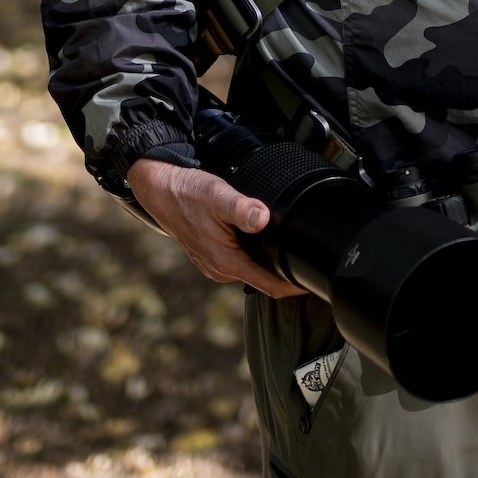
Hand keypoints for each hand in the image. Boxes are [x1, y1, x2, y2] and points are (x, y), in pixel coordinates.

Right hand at [128, 158, 305, 299]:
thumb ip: (241, 208)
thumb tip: (262, 218)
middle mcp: (221, 270)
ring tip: (293, 252)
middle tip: (312, 262)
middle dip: (287, 276)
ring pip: (252, 272)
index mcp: (226, 262)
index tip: (316, 280)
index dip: (296, 286)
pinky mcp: (212, 257)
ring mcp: (215, 266)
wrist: (160, 190)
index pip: (271, 287)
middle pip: (265, 282)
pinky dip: (256, 258)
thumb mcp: (217, 195)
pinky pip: (241, 264)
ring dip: (271, 266)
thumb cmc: (187, 192)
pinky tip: (265, 244)